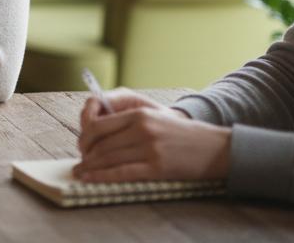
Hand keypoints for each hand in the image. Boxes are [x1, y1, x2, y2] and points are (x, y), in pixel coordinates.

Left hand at [73, 91, 229, 182]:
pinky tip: (91, 179)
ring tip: (80, 172)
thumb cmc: (182, 135)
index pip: (100, 125)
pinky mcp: (156, 167)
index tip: (81, 146)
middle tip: (79, 163)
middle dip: (86, 155)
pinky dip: (102, 177)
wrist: (214, 148)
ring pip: (109, 159)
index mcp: (139, 114)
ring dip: (90, 168)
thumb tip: (101, 135)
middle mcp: (142, 129)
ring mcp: (149, 149)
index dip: (85, 138)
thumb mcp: (156, 118)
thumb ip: (131, 123)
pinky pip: (122, 173)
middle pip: (102, 143)